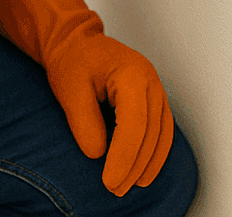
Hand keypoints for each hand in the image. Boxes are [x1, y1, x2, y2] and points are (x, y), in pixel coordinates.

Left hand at [0, 0, 177, 196]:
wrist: (76, 41)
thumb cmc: (73, 59)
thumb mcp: (70, 89)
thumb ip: (84, 122)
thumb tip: (98, 154)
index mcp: (132, 74)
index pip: (134, 125)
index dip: (123, 157)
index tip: (109, 180)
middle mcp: (151, 81)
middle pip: (150, 134)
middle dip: (134, 166)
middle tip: (114, 189)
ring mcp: (156, 89)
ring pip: (161, 135)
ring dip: (147, 165)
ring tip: (128, 186)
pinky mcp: (153, 99)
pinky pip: (161, 131)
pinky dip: (154, 154)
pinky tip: (142, 173)